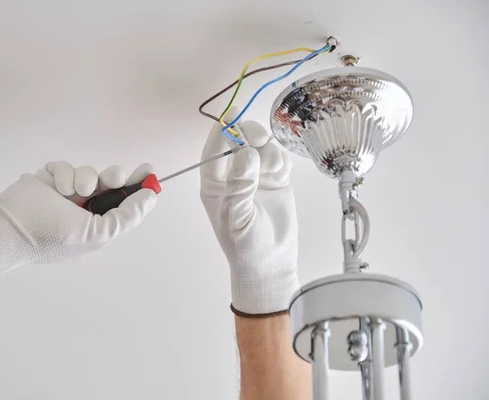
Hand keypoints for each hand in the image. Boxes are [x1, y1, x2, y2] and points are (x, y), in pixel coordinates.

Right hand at [0, 162, 156, 280]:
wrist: (10, 227)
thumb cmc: (54, 236)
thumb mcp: (98, 234)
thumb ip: (127, 217)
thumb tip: (149, 198)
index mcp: (97, 224)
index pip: (123, 202)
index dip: (137, 187)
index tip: (148, 172)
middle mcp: (84, 207)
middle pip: (110, 182)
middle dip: (115, 177)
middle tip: (112, 179)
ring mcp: (66, 192)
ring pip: (89, 172)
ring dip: (85, 179)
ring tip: (75, 192)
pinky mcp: (50, 178)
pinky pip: (66, 167)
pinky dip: (64, 175)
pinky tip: (57, 188)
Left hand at [200, 108, 298, 315]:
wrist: (270, 262)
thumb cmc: (245, 245)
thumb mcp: (238, 216)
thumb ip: (240, 185)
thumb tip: (244, 153)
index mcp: (214, 184)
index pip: (213, 151)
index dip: (221, 130)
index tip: (232, 113)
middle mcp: (233, 176)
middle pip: (238, 142)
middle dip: (248, 134)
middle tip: (259, 139)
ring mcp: (255, 176)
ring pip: (259, 146)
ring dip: (266, 149)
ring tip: (273, 168)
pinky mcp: (275, 179)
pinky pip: (276, 157)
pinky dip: (279, 158)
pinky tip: (280, 173)